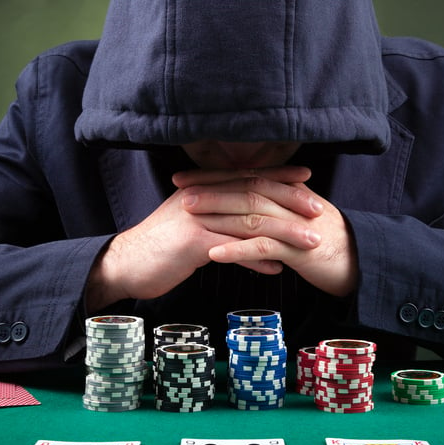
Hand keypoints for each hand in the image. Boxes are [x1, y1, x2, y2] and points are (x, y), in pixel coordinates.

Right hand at [85, 166, 325, 308]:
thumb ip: (219, 219)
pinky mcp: (191, 243)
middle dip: (290, 201)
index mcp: (203, 188)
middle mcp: (202, 196)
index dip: (279, 176)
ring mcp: (197, 218)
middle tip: (319, 211)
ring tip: (309, 243)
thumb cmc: (161, 248)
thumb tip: (253, 231)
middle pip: (254, 193)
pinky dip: (256, 259)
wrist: (125, 264)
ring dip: (283, 233)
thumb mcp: (193, 225)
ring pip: (249, 220)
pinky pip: (232, 250)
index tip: (308, 179)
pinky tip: (276, 268)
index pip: (247, 176)